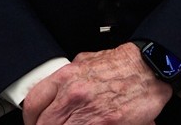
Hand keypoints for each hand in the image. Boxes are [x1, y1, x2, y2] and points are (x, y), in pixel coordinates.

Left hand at [22, 42, 172, 124]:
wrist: (149, 67)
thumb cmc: (123, 65)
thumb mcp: (85, 62)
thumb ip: (67, 79)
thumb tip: (56, 93)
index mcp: (66, 77)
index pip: (33, 104)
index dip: (31, 119)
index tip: (34, 123)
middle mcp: (73, 94)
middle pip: (44, 124)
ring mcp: (88, 112)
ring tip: (74, 124)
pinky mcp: (105, 124)